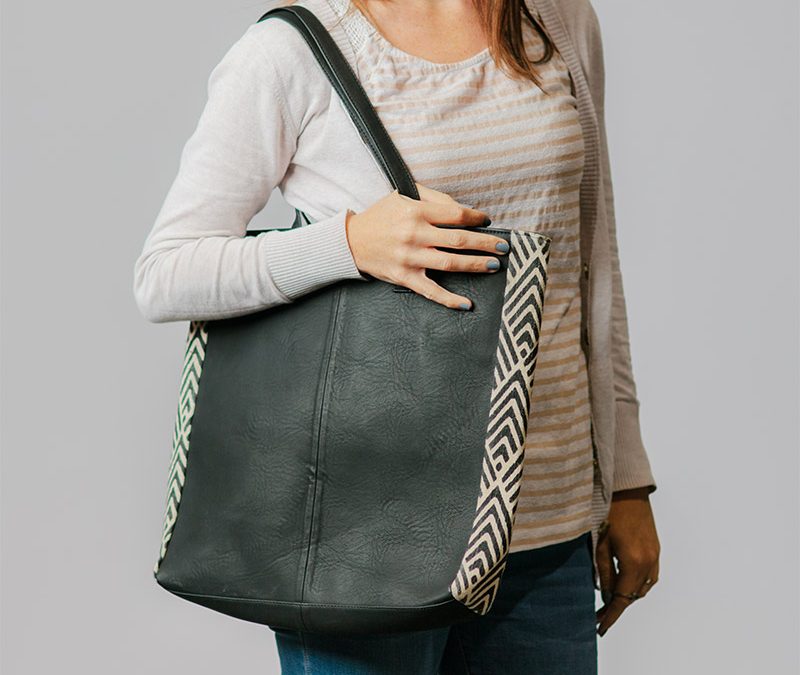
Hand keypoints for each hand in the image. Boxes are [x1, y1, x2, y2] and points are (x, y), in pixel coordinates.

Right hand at [345, 183, 508, 309]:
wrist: (351, 240)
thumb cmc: (381, 216)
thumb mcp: (403, 196)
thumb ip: (433, 198)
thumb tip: (463, 209)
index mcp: (416, 211)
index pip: (456, 214)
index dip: (476, 217)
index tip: (487, 220)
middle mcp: (414, 235)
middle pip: (460, 240)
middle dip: (486, 244)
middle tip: (504, 247)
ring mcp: (410, 258)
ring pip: (450, 263)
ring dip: (476, 265)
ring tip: (495, 265)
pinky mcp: (404, 277)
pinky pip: (431, 291)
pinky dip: (450, 299)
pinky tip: (467, 304)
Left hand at [595, 487, 659, 635]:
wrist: (627, 489)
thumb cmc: (608, 512)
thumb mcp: (600, 544)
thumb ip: (603, 571)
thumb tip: (604, 595)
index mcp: (633, 562)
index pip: (621, 597)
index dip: (610, 614)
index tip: (599, 627)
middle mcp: (649, 562)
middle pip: (633, 595)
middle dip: (616, 607)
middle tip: (599, 616)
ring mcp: (655, 555)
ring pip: (643, 588)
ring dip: (628, 595)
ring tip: (609, 601)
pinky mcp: (656, 549)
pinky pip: (650, 576)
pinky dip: (637, 584)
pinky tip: (624, 584)